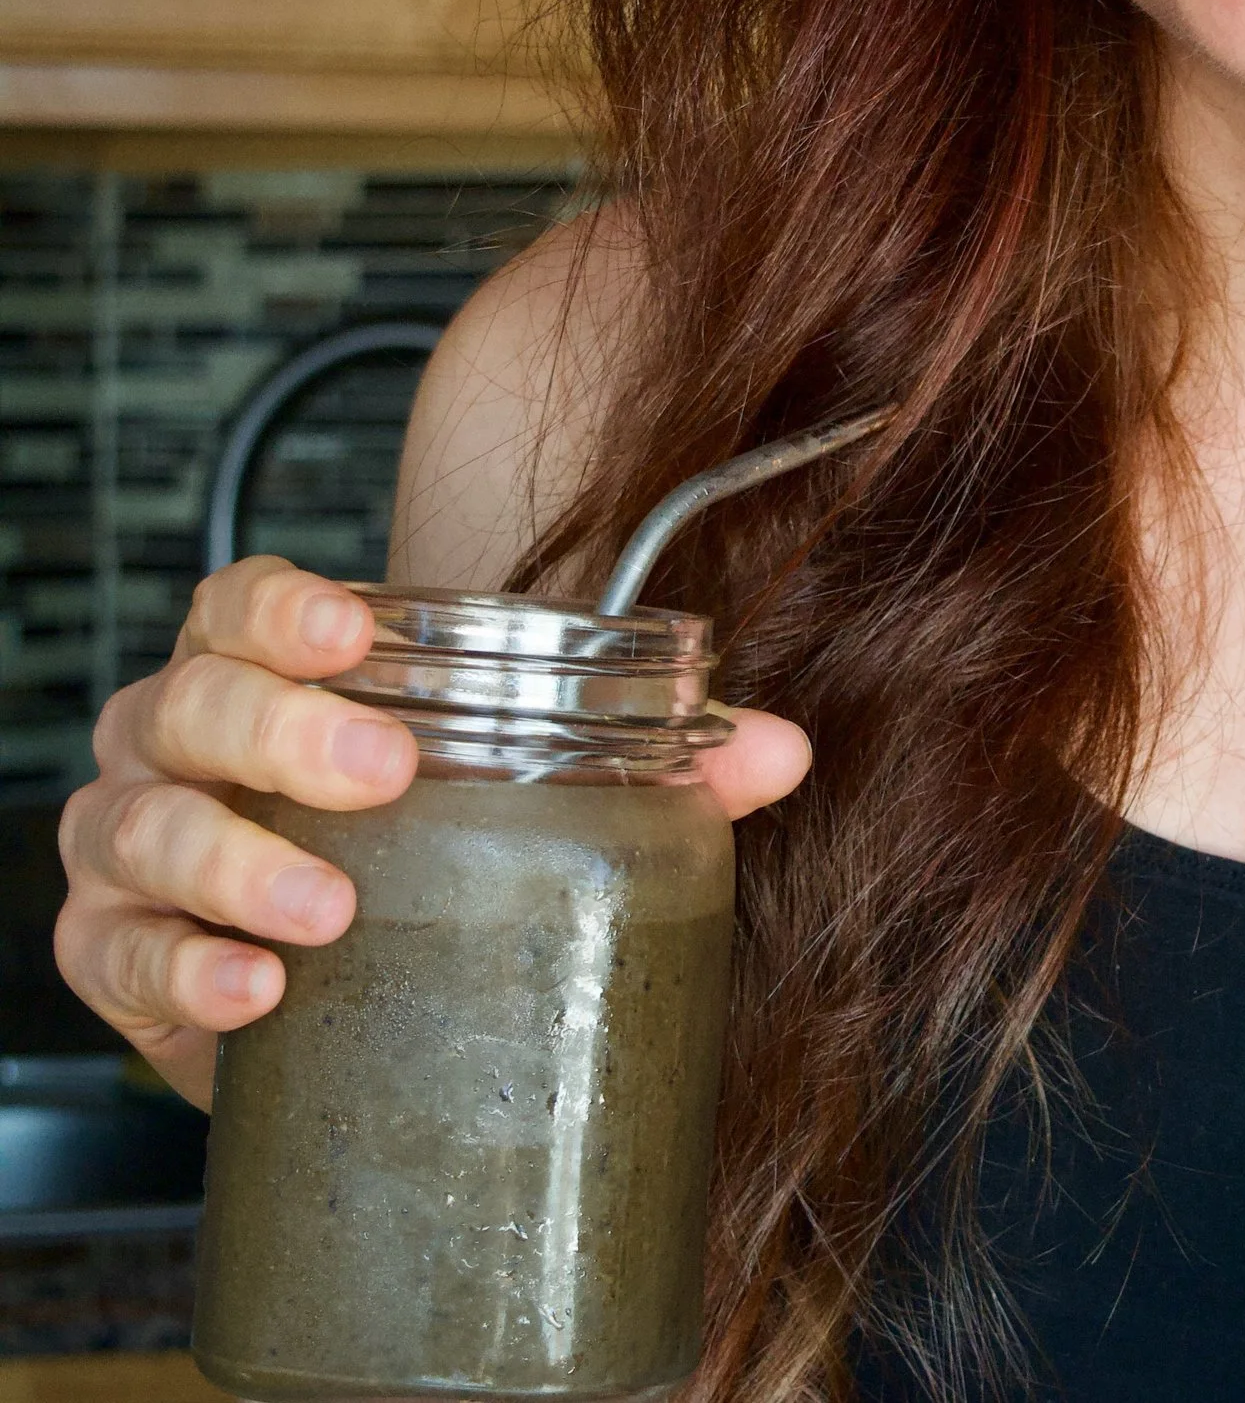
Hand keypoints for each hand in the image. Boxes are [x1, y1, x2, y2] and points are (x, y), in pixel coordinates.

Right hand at [53, 556, 811, 1108]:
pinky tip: (255, 991)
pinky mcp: (118, 956)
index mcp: (269, 669)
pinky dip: (181, 968)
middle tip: (382, 775)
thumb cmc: (422, 841)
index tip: (352, 630)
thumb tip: (782, 749)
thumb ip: (662, 761)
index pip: (241, 603)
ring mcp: (135, 844)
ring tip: (329, 910)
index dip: (286, 606)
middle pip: (193, 703)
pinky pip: (114, 953)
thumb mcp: (531, 790)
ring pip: (143, 827)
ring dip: (237, 864)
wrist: (331, 977)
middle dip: (283, 734)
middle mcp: (180, 740)